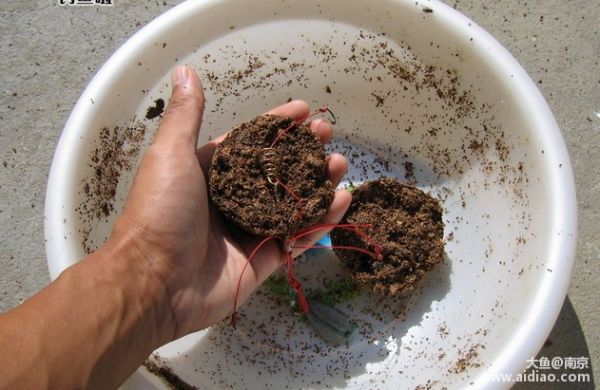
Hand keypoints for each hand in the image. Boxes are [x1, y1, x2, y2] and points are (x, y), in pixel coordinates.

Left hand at [112, 66, 350, 340]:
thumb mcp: (171, 155)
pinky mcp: (265, 259)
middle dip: (305, 151)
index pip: (252, 141)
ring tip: (340, 165)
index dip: (278, 125)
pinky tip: (340, 202)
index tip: (303, 109)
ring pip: (294, 202)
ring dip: (319, 183)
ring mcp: (250, 230)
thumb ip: (185, 116)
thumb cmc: (161, 212)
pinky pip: (299, 236)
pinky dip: (321, 221)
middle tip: (328, 135)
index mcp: (212, 172)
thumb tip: (184, 71)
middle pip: (279, 170)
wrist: (155, 281)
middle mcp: (234, 198)